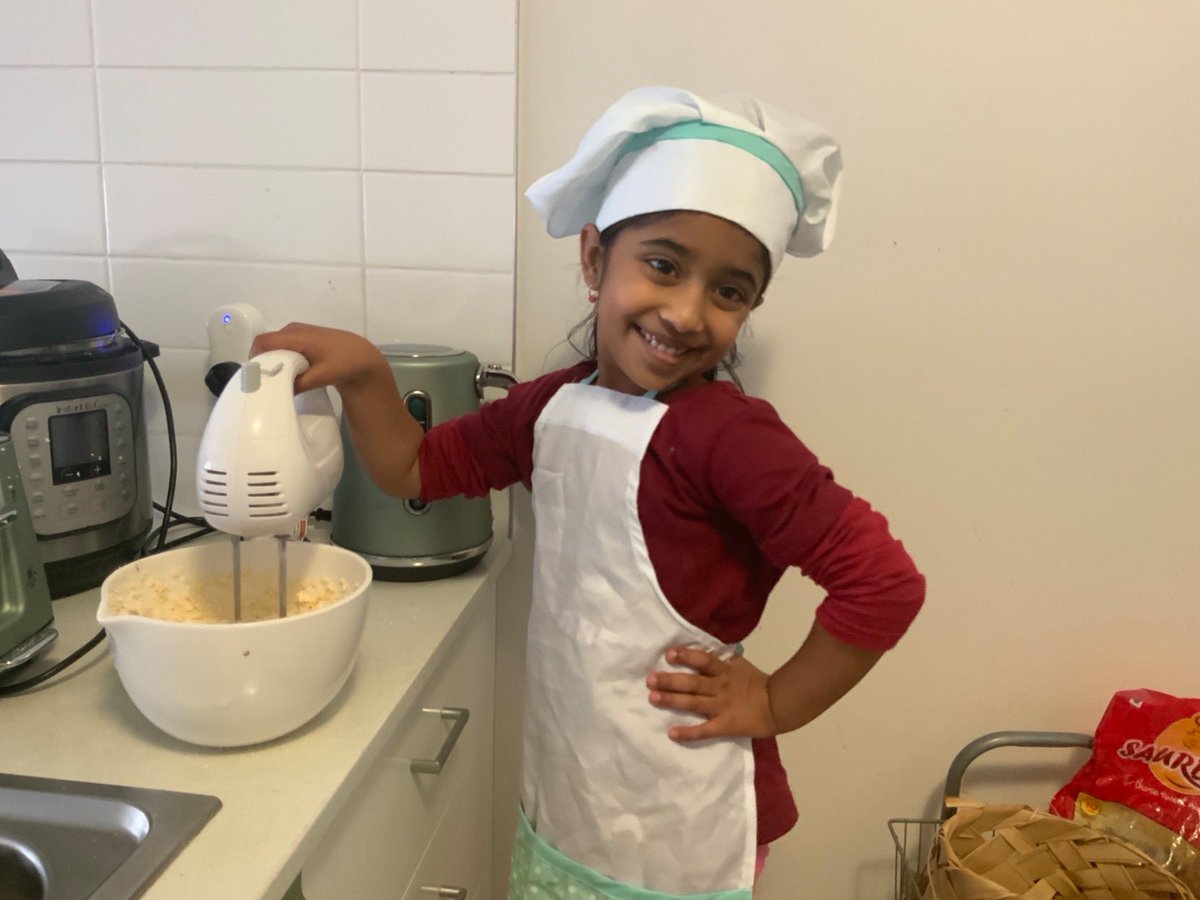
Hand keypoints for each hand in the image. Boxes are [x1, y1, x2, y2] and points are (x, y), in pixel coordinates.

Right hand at [250, 323, 386, 393]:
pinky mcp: (304, 338)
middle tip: (263, 383)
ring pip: (276, 346)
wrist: (363, 357)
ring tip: (275, 380)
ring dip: (273, 361)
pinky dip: (283, 358)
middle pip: (267, 344)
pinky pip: (285, 346)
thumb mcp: (321, 377)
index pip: (263, 342)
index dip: (255, 359)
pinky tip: (288, 373)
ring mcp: (299, 332)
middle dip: (263, 362)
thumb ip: (298, 384)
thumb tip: (277, 392)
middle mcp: (294, 330)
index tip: (254, 378)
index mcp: (296, 336)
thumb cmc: (343, 364)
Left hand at [645, 646, 779, 742]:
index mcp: (725, 671)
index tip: (669, 654)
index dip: (686, 656)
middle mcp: (720, 687)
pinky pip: (704, 730)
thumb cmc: (761, 684)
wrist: (780, 705)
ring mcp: (722, 707)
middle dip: (670, 680)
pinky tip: (672, 733)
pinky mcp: (725, 725)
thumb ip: (727, 659)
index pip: (703, 660)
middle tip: (650, 679)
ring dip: (672, 700)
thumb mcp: (743, 665)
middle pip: (692, 682)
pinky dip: (688, 732)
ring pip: (693, 703)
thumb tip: (716, 648)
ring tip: (653, 698)